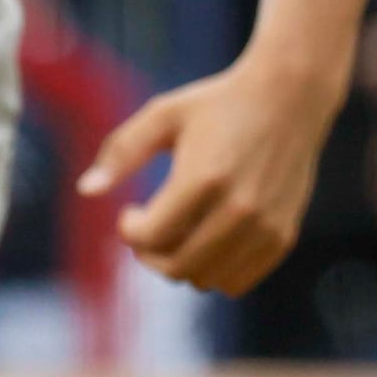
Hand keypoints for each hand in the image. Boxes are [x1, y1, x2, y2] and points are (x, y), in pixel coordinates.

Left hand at [77, 52, 348, 294]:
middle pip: (175, 267)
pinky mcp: (282, 237)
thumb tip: (86, 190)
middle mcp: (238, 209)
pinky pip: (237, 281)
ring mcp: (264, 227)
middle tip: (149, 229)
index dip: (129, 231)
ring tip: (180, 231)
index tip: (131, 212)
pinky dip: (215, 271)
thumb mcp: (165, 114)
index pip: (150, 238)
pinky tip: (208, 238)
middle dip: (150, 254)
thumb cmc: (219, 103)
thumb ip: (121, 151)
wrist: (290, 95)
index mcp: (203, 179)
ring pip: (205, 280)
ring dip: (182, 264)